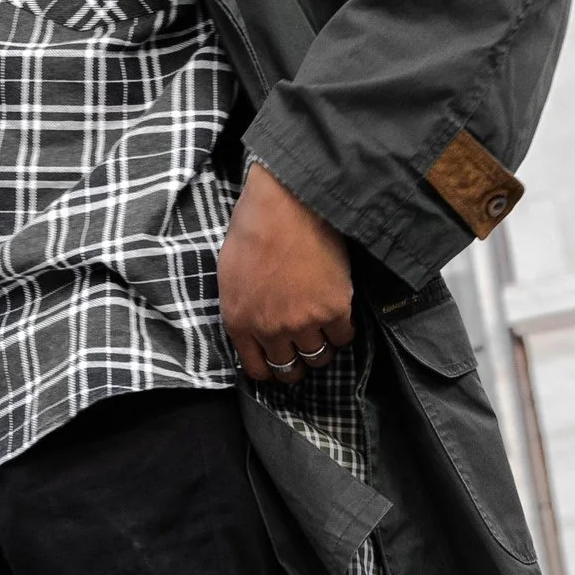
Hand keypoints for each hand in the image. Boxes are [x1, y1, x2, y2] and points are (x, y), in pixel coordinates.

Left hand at [217, 165, 354, 384]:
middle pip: (290, 369)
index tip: (281, 361)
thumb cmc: (253, 229)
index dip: (271, 369)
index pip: (258, 369)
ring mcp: (303, 323)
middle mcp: (270, 330)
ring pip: (319, 357)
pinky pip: (344, 337)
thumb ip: (242, 309)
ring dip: (322, 346)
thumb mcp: (231, 275)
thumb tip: (255, 328)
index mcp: (239, 322)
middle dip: (298, 363)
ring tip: (324, 328)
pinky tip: (339, 313)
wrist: (287, 205)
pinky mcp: (334, 310)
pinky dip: (343, 330)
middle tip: (306, 348)